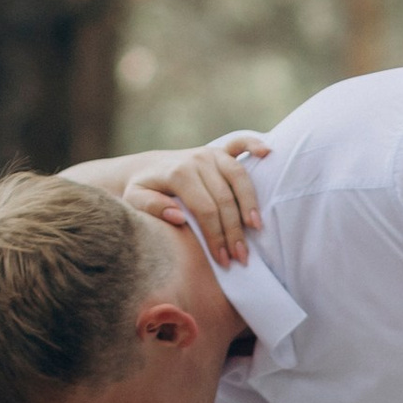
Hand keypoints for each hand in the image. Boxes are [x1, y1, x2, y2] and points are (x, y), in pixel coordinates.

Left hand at [124, 133, 271, 263]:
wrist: (147, 168)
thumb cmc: (143, 190)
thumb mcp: (135, 201)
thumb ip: (152, 208)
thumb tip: (179, 217)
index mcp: (178, 173)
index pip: (205, 210)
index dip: (216, 236)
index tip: (223, 260)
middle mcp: (197, 160)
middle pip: (224, 199)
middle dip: (234, 231)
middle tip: (241, 257)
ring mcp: (211, 153)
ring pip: (238, 178)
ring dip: (250, 205)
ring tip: (257, 228)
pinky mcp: (220, 149)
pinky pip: (240, 143)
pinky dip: (254, 145)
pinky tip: (268, 153)